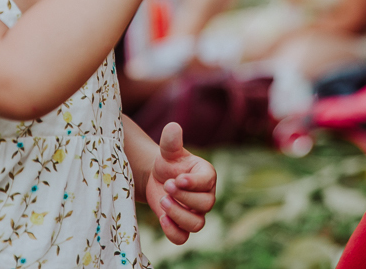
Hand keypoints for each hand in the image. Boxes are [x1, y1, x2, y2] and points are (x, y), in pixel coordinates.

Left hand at [145, 122, 216, 244]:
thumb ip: (171, 141)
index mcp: (206, 175)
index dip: (193, 183)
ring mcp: (195, 213)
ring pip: (197, 224)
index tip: (177, 179)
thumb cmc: (168, 162)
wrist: (158, 178)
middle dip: (184, 198)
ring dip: (179, 216)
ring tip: (162, 201)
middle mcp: (205, 196)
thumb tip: (173, 126)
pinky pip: (183, 238)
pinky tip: (162, 219)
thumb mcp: (168, 151)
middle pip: (205, 205)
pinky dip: (173, 233)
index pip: (208, 182)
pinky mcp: (182, 226)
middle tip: (167, 186)